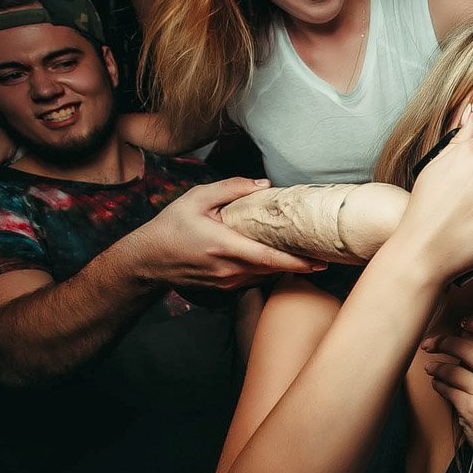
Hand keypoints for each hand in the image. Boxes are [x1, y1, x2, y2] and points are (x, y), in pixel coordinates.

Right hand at [133, 178, 325, 288]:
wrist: (147, 261)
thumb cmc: (171, 226)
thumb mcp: (197, 198)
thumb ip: (231, 188)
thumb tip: (264, 184)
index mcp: (224, 246)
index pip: (269, 259)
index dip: (297, 262)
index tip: (320, 261)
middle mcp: (229, 270)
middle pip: (274, 269)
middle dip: (300, 264)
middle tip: (325, 254)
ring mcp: (227, 283)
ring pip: (265, 275)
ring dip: (286, 267)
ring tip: (309, 256)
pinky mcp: (224, 288)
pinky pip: (253, 279)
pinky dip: (268, 269)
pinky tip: (278, 259)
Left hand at [422, 314, 472, 467]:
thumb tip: (463, 330)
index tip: (462, 321)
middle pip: (469, 346)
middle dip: (444, 342)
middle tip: (430, 344)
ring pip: (453, 368)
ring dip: (436, 367)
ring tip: (432, 369)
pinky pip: (446, 388)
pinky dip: (438, 384)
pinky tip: (438, 385)